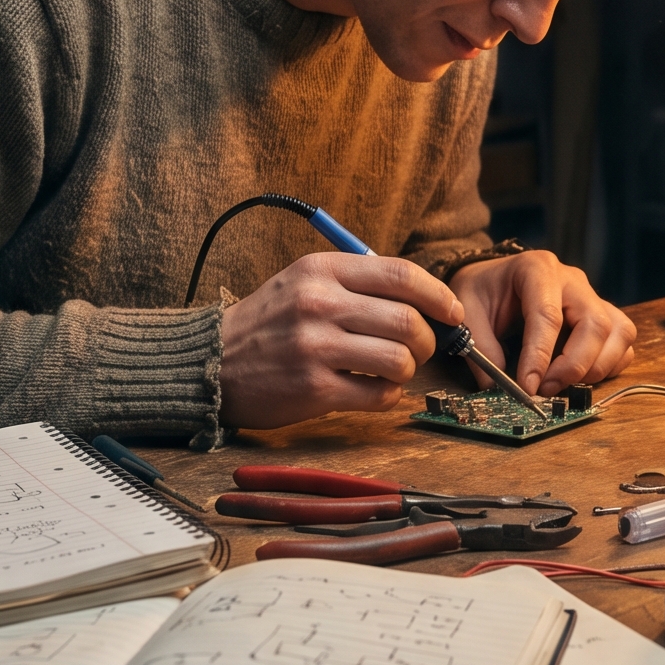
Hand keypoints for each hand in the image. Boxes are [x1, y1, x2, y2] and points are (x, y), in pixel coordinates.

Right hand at [219, 253, 463, 429]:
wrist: (212, 362)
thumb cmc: (268, 322)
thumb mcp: (304, 281)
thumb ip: (357, 282)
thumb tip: (423, 298)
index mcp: (322, 269)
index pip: (402, 275)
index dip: (438, 295)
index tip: (452, 312)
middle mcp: (320, 303)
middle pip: (408, 320)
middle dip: (427, 340)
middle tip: (419, 349)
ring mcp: (315, 347)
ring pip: (399, 359)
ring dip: (407, 370)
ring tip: (392, 370)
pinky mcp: (313, 389)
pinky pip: (378, 395)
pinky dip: (388, 396)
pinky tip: (374, 390)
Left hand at [451, 250, 634, 396]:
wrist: (494, 278)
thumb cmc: (483, 291)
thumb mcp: (468, 311)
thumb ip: (481, 348)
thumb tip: (498, 387)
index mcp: (537, 269)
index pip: (547, 314)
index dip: (540, 355)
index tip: (528, 386)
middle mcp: (572, 280)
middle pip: (594, 323)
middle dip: (573, 365)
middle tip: (546, 390)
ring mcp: (591, 297)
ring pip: (618, 332)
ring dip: (597, 368)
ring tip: (563, 385)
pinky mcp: (602, 315)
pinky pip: (622, 342)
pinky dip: (609, 366)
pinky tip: (581, 377)